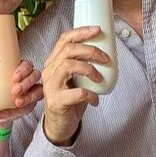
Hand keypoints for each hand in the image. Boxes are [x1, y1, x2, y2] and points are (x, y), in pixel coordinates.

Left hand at [0, 59, 43, 125]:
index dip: (24, 70)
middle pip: (36, 76)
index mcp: (20, 69)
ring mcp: (33, 92)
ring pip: (38, 92)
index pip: (28, 65)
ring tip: (16, 103)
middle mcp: (30, 79)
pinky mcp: (31, 105)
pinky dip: (13, 113)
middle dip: (26, 83)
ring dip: (28, 97)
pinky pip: (28, 109)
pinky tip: (0, 115)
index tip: (15, 77)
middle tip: (15, 90)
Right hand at [37, 26, 110, 144]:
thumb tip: (106, 52)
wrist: (60, 126)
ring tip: (100, 79)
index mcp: (53, 63)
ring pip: (68, 65)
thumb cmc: (71, 101)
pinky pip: (77, 93)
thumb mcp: (76, 79)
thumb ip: (83, 65)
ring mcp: (50, 86)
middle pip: (67, 50)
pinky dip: (90, 94)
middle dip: (90, 50)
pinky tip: (95, 100)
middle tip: (105, 58)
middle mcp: (49, 72)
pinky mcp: (56, 101)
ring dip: (89, 69)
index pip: (64, 40)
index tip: (97, 30)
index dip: (81, 32)